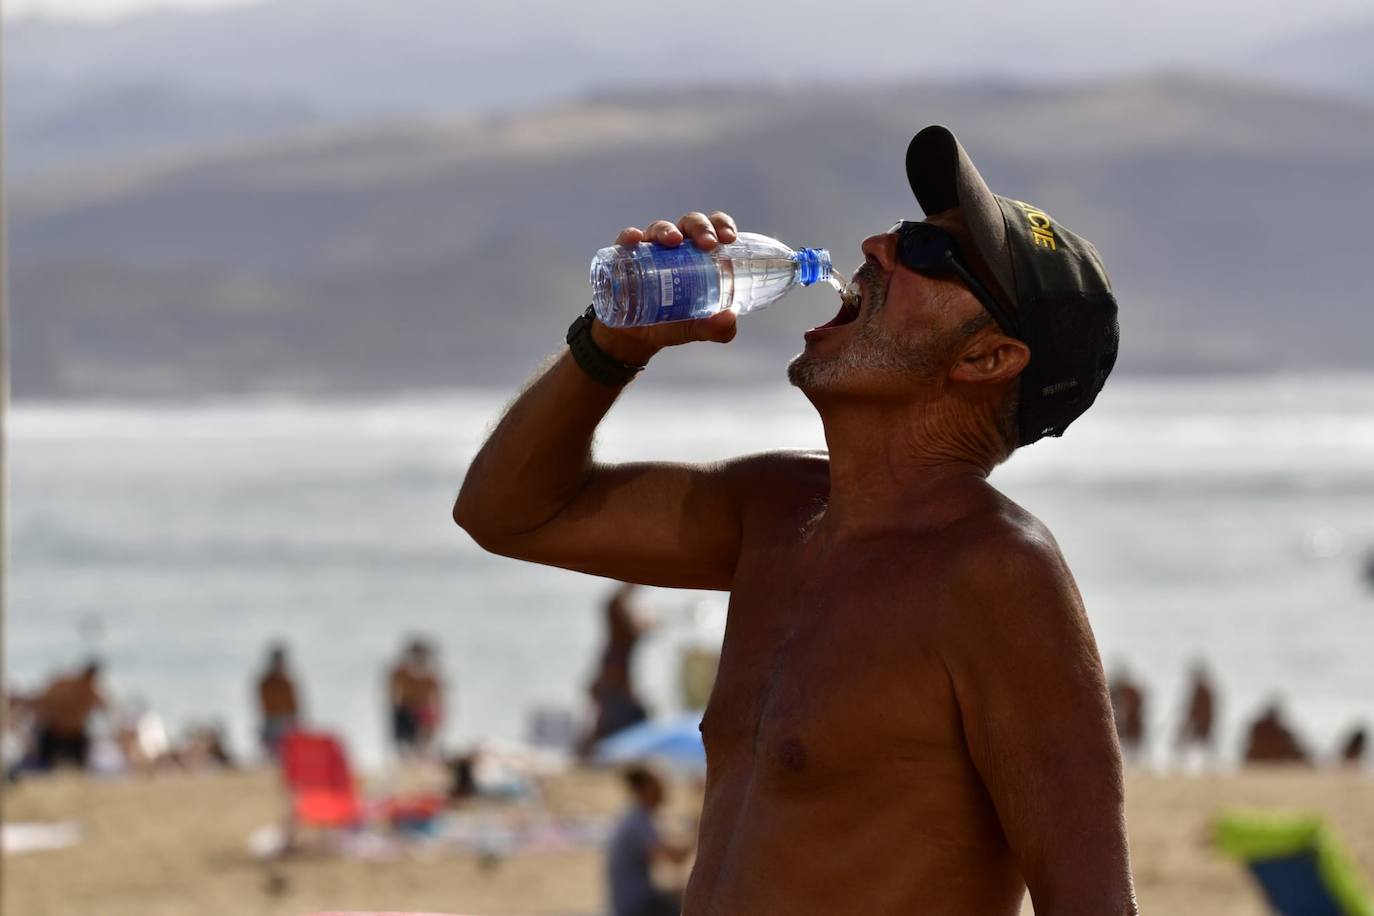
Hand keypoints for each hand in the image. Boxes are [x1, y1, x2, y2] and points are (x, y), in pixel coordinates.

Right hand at [591, 211, 739, 363]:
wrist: (635, 337)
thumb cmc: (670, 324)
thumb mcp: (694, 329)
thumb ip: (714, 328)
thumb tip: (729, 319)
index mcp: (699, 256)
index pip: (714, 230)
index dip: (722, 225)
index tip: (728, 238)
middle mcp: (676, 248)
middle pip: (690, 224)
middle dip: (700, 228)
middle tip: (707, 244)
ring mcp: (650, 250)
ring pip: (660, 229)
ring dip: (668, 230)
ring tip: (674, 241)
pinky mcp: (625, 257)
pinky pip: (626, 240)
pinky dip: (630, 236)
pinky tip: (634, 240)